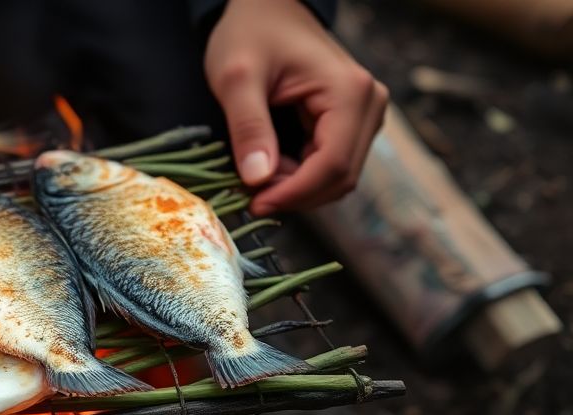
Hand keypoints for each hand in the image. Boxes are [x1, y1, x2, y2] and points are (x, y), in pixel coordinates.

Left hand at [204, 0, 387, 214]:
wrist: (268, 9)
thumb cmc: (251, 34)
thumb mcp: (237, 77)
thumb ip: (248, 126)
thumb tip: (258, 179)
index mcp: (350, 92)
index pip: (332, 165)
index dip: (294, 194)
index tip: (253, 204)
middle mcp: (369, 105)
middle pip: (341, 178)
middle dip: (295, 194)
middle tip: (249, 193)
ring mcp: (365, 115)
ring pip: (338, 177)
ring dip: (297, 188)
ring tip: (256, 175)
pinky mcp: (353, 123)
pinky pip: (332, 164)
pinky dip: (301, 177)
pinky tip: (271, 166)